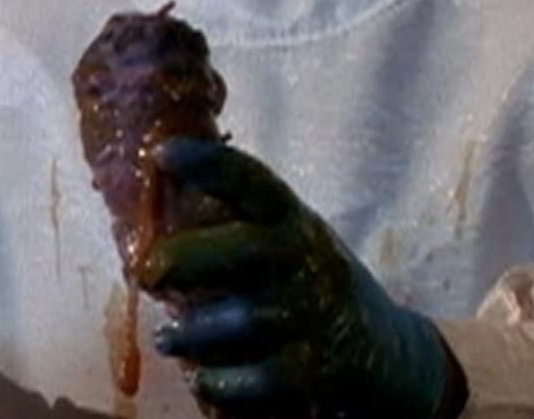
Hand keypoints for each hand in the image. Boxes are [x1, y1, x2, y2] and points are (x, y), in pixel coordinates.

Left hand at [136, 138, 465, 417]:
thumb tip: (148, 216)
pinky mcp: (320, 370)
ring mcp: (315, 314)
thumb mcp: (283, 245)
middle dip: (190, 256)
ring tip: (166, 339)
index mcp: (292, 221)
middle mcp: (307, 260)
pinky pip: (261, 376)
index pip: (253, 182)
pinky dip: (222, 380)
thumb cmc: (309, 289)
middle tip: (146, 271)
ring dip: (196, 330)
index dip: (209, 165)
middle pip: (247, 248)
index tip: (162, 154)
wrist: (387, 355)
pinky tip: (201, 378)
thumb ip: (228, 231)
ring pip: (247, 317)